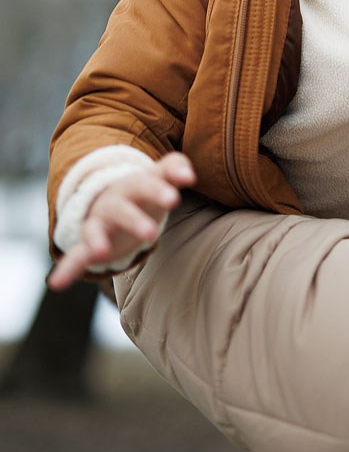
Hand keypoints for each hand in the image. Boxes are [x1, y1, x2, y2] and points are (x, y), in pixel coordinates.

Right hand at [48, 153, 195, 290]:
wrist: (112, 198)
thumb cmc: (143, 189)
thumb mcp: (159, 176)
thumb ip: (175, 168)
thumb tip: (189, 175)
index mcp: (133, 185)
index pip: (146, 184)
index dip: (159, 189)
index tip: (174, 198)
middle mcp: (113, 203)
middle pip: (121, 208)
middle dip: (134, 220)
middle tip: (152, 234)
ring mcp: (98, 223)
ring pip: (95, 230)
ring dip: (97, 241)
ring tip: (101, 253)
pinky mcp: (88, 244)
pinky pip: (75, 256)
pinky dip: (67, 269)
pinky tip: (56, 283)